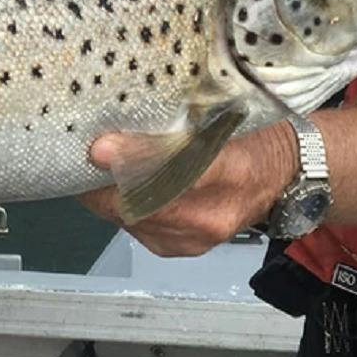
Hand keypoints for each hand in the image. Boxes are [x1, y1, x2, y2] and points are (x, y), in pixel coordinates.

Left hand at [77, 125, 293, 256]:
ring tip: (87, 167)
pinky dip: (116, 206)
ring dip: (104, 193)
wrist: (280, 174)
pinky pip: (134, 228)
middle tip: (76, 153)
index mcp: (231, 170)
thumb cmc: (251, 134)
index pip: (176, 170)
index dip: (132, 160)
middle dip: (103, 179)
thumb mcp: (224, 112)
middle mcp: (213, 214)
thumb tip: (124, 108)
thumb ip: (178, 115)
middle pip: (142, 202)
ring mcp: (195, 238)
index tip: (97, 148)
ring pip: (131, 218)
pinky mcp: (180, 248)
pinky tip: (108, 186)